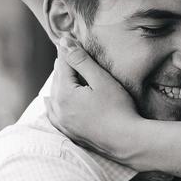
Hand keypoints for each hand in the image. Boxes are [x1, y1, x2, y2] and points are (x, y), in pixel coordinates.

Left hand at [45, 37, 142, 163]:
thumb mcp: (101, 79)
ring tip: (67, 70)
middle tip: (72, 52)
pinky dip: (54, 102)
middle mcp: (57, 109)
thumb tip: (63, 41)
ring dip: (60, 82)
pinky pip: (53, 113)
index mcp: (63, 94)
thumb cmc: (118, 108)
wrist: (128, 142)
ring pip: (54, 95)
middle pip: (57, 79)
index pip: (62, 64)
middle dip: (65, 66)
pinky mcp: (67, 132)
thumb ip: (80, 60)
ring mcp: (61, 123)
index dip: (70, 51)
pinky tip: (53, 99)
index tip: (72, 39)